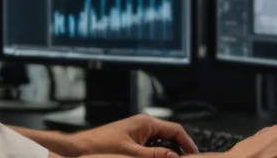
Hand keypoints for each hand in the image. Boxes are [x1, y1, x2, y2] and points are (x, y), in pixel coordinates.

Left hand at [70, 114, 197, 157]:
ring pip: (160, 143)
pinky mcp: (132, 140)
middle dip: (179, 149)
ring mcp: (138, 132)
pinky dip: (156, 154)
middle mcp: (144, 125)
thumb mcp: (132, 154)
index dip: (188, 143)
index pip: (175, 130)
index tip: (195, 155)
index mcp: (146, 123)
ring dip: (167, 153)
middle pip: (170, 136)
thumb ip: (155, 155)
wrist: (80, 149)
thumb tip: (175, 157)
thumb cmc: (102, 147)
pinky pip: (150, 147)